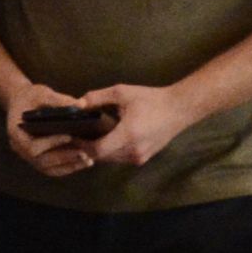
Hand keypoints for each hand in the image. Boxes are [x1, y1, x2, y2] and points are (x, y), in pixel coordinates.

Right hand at [0, 81, 98, 179]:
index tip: (69, 136)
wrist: (23, 103)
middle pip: (41, 161)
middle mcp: (19, 148)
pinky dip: (68, 167)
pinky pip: (53, 169)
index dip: (50, 143)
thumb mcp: (41, 93)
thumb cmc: (31, 97)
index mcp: (16, 133)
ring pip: (48, 168)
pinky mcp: (38, 159)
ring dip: (69, 166)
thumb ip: (59, 99)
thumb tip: (82, 105)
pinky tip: (84, 162)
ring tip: (88, 160)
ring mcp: (28, 156)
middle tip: (84, 153)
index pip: (31, 146)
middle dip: (64, 158)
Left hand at [68, 81, 198, 170]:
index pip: (97, 150)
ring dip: (99, 152)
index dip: (81, 146)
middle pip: (101, 157)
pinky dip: (110, 152)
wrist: (179, 109)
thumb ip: (98, 97)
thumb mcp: (122, 93)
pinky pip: (120, 159)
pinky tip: (105, 140)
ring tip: (87, 138)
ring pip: (110, 160)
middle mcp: (133, 151)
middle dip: (87, 149)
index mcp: (127, 135)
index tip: (72, 136)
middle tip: (75, 137)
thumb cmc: (151, 99)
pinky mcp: (144, 158)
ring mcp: (140, 157)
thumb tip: (77, 103)